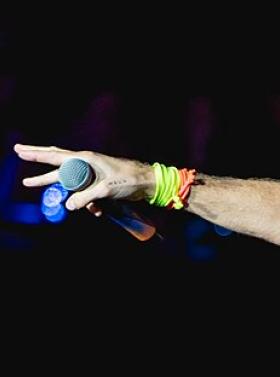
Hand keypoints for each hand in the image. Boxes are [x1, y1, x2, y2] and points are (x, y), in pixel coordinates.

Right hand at [13, 144, 153, 215]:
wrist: (148, 182)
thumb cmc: (129, 180)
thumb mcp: (106, 190)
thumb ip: (85, 197)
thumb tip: (68, 206)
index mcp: (86, 160)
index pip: (55, 157)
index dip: (37, 155)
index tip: (20, 151)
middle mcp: (86, 163)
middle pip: (56, 160)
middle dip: (38, 158)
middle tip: (19, 151)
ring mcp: (92, 171)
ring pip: (70, 180)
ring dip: (64, 190)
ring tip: (41, 188)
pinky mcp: (99, 181)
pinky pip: (85, 192)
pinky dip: (88, 203)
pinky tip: (97, 210)